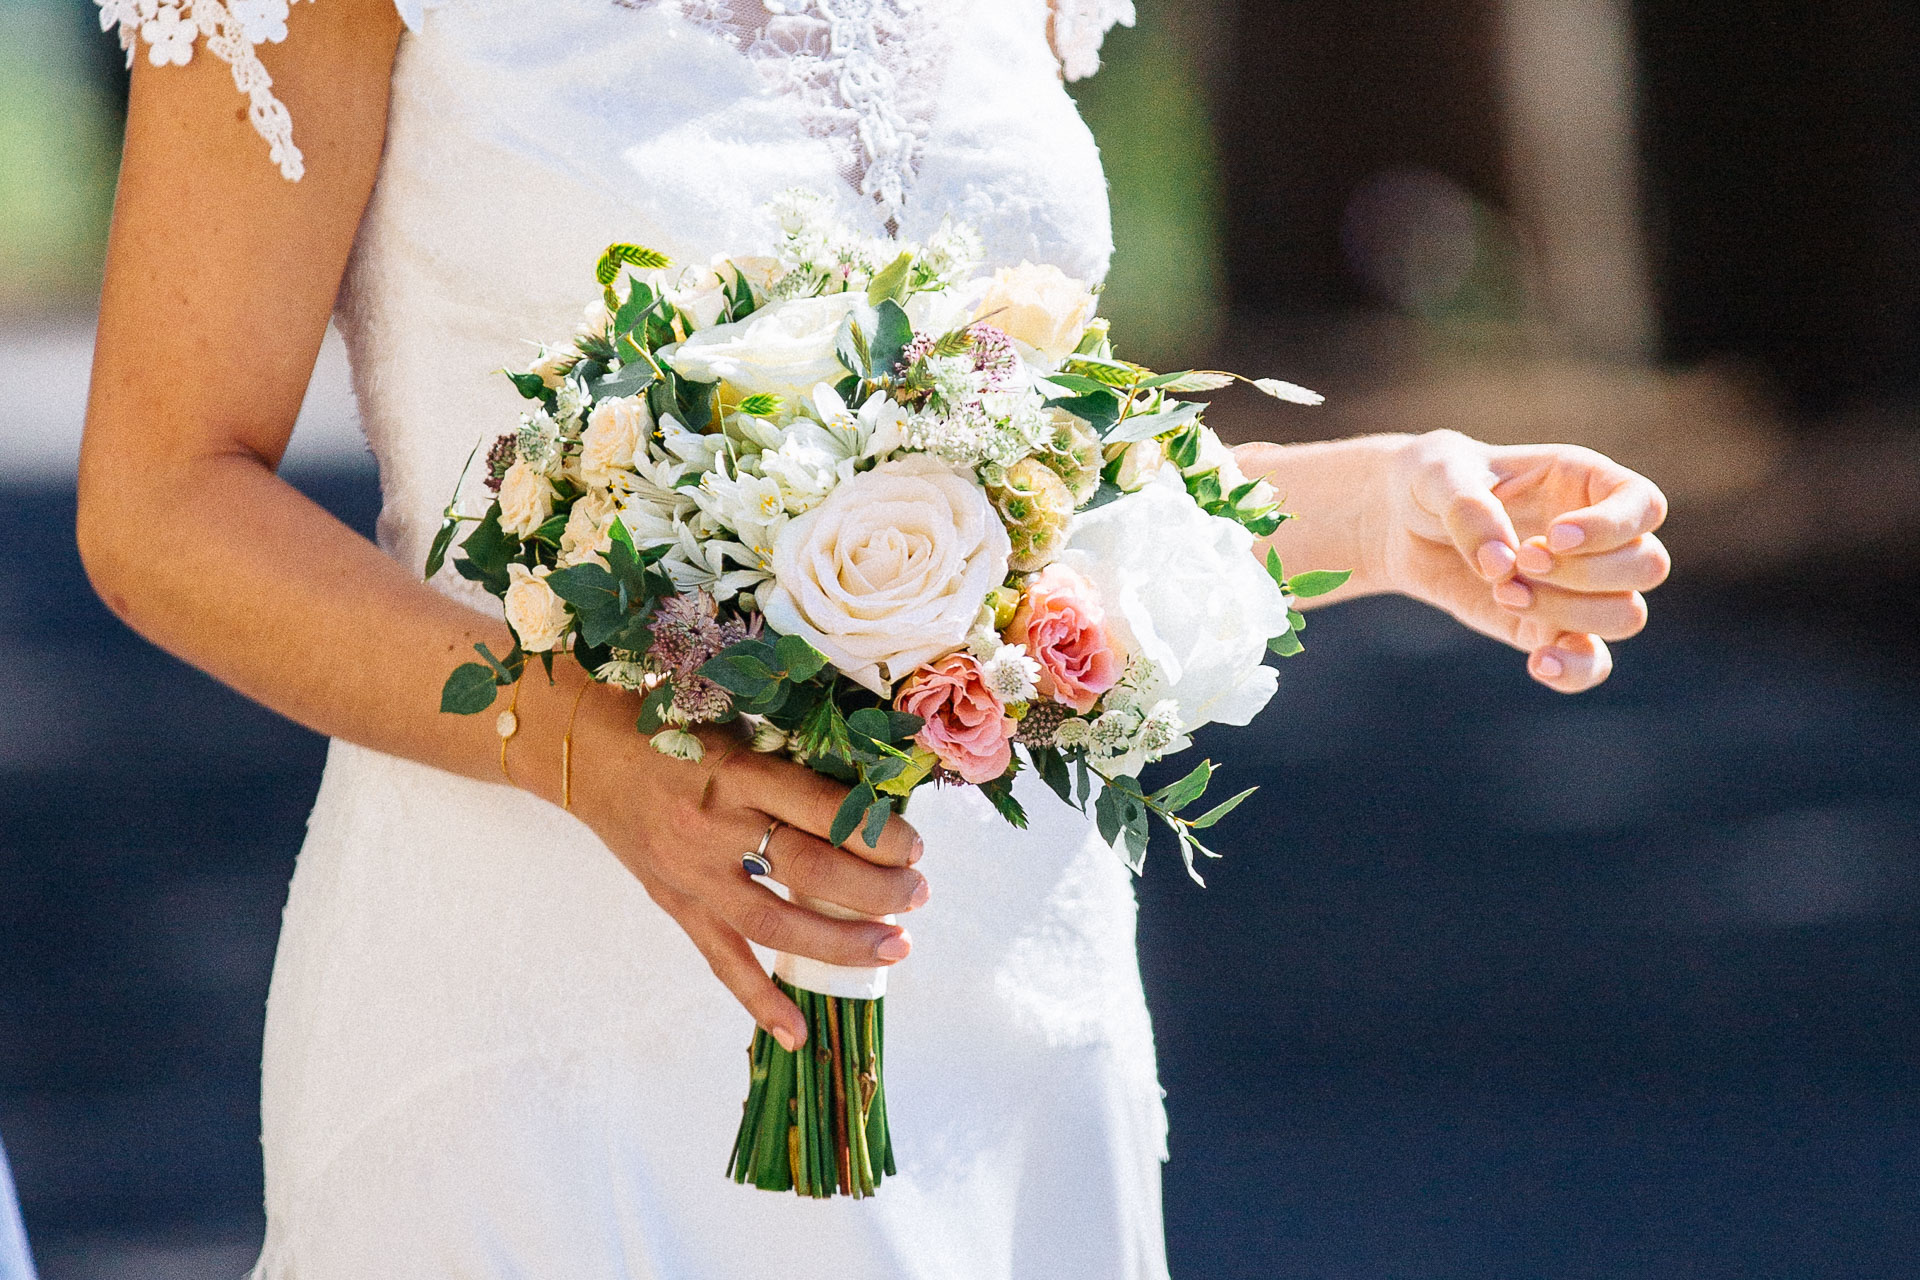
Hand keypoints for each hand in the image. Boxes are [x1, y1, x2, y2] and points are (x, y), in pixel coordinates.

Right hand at [567, 693, 928, 1049]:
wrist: (588, 753)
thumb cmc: (677, 729)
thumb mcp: (739, 730)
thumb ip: (793, 767)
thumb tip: (874, 806)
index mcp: (736, 770)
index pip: (821, 809)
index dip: (876, 833)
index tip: (916, 846)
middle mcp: (714, 825)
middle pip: (808, 868)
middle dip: (875, 889)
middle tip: (918, 893)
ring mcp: (691, 873)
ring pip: (774, 922)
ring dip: (841, 942)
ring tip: (895, 947)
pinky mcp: (674, 903)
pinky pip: (721, 960)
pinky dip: (760, 1000)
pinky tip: (798, 1034)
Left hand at [1375, 430, 1669, 691]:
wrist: (1401, 524)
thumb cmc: (1431, 482)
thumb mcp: (1436, 473)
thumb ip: (1467, 507)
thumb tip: (1502, 565)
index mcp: (1584, 482)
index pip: (1644, 505)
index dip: (1612, 527)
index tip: (1553, 536)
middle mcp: (1597, 536)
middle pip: (1648, 566)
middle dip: (1586, 573)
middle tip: (1522, 560)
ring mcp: (1581, 586)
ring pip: (1628, 615)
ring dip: (1570, 612)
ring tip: (1504, 591)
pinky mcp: (1550, 627)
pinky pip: (1592, 662)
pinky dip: (1575, 671)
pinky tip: (1538, 663)